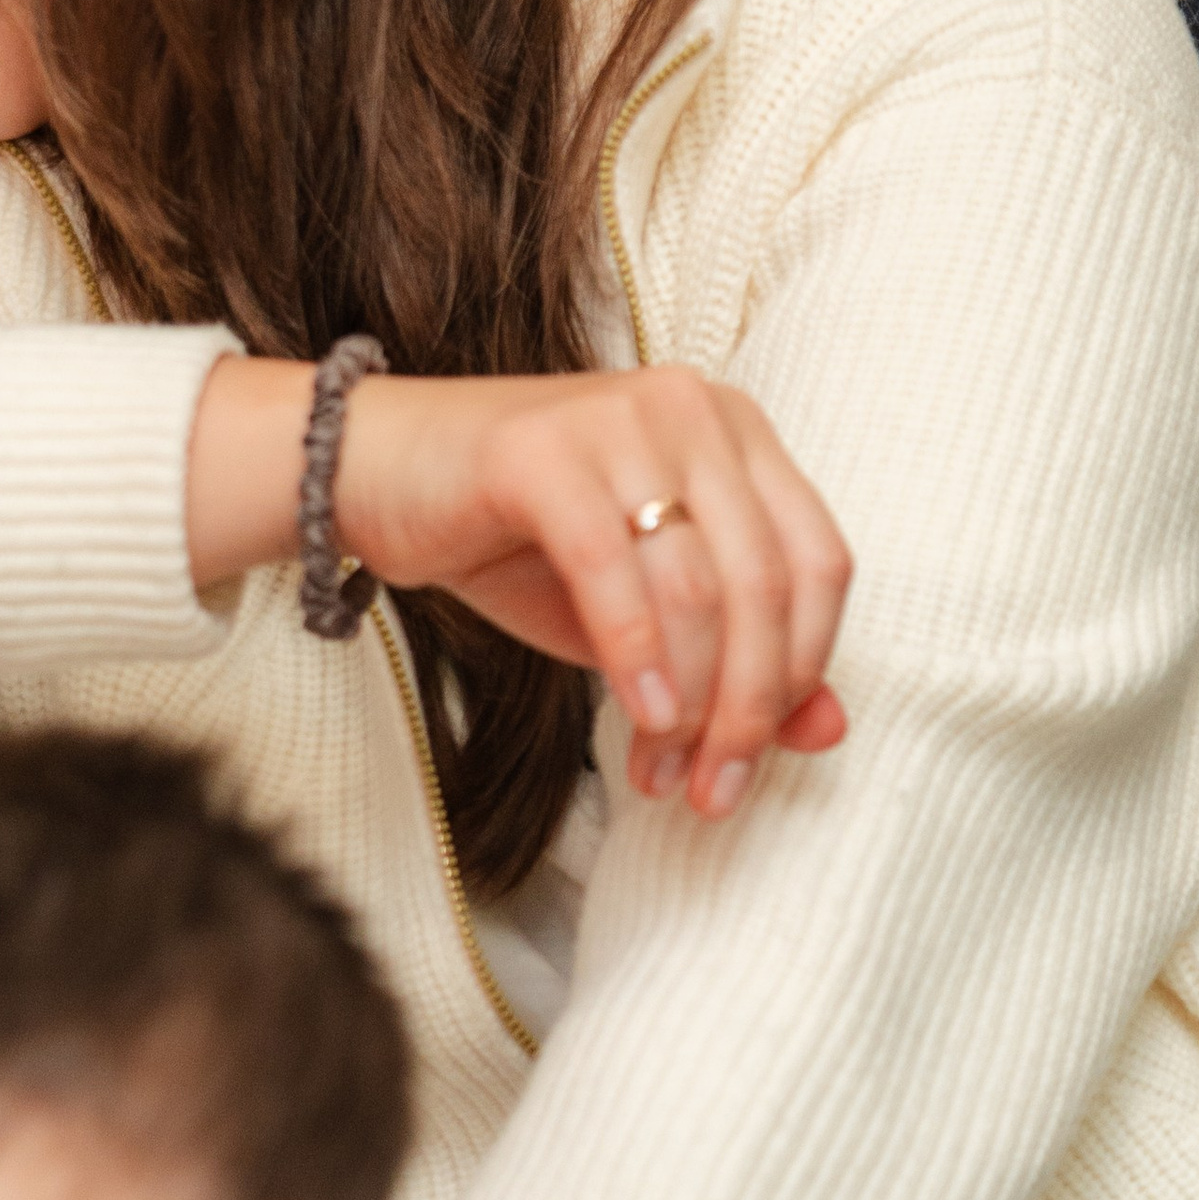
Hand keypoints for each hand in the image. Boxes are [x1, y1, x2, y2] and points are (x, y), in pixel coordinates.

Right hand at [335, 365, 849, 816]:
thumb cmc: (514, 540)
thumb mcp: (644, 612)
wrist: (370, 472)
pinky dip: (634, 654)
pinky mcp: (542, 448)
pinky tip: (636, 716)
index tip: (754, 759)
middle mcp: (692, 408)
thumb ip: (737, 659)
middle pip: (765, 581)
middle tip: (713, 791)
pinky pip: (611, 567)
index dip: (800, 674)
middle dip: (746, 707)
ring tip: (659, 771)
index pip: (818, 562)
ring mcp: (619, 418)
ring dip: (689, 702)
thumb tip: (828, 730)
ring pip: (697, 583)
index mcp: (737, 432)